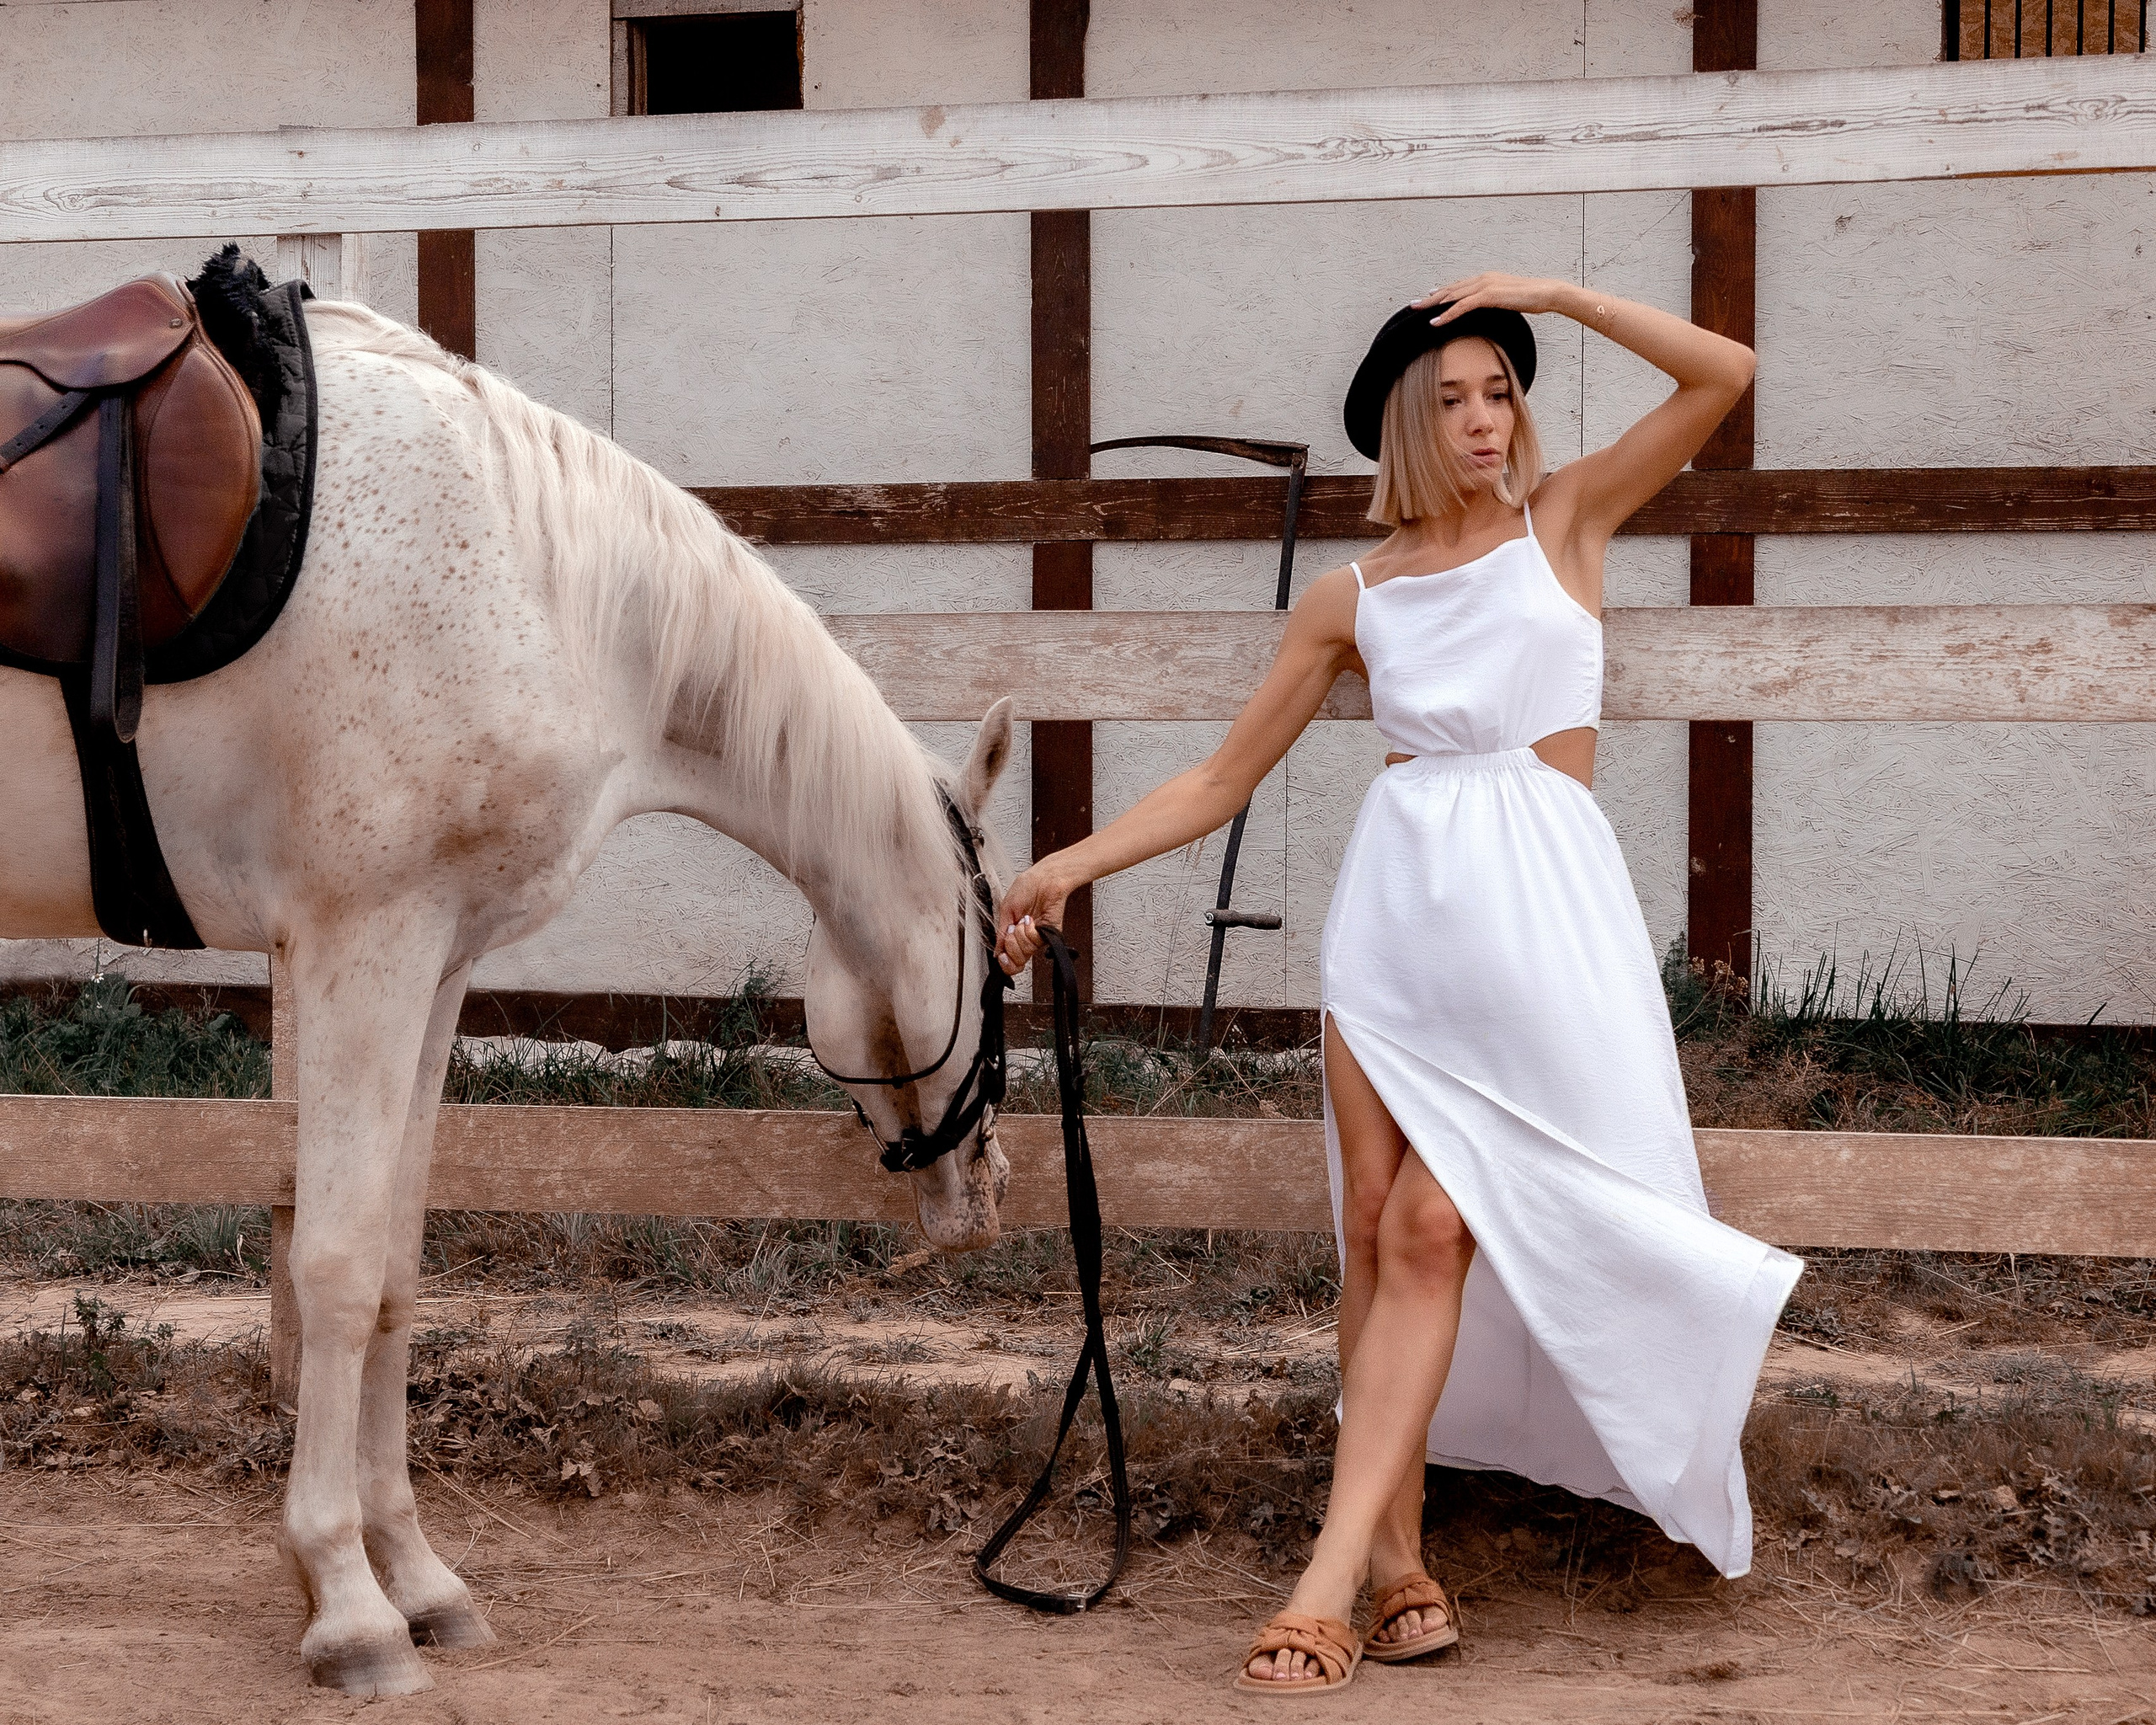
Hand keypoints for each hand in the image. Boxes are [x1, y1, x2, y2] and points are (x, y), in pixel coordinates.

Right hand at [994, 863, 1070, 974]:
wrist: (1044, 879)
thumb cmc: (1027, 888)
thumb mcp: (1006, 910)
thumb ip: (1001, 934)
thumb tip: (997, 952)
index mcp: (1014, 934)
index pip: (1009, 959)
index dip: (1005, 962)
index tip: (1002, 957)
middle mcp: (1026, 939)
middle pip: (1016, 960)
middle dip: (1011, 944)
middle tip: (1013, 929)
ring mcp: (1038, 938)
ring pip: (1025, 952)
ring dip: (1020, 934)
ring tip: (1024, 920)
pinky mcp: (1050, 935)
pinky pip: (1036, 943)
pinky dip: (1030, 931)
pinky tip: (1031, 921)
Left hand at [1411, 272, 1565, 323]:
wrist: (1547, 292)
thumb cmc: (1532, 298)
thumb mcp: (1508, 299)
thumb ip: (1494, 301)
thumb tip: (1488, 308)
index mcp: (1486, 279)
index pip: (1458, 286)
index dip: (1441, 292)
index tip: (1428, 298)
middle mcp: (1482, 279)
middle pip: (1450, 289)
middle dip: (1430, 298)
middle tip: (1413, 305)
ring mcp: (1485, 285)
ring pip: (1452, 295)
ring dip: (1433, 304)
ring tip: (1418, 311)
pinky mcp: (1489, 295)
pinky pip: (1463, 306)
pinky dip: (1448, 314)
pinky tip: (1437, 321)